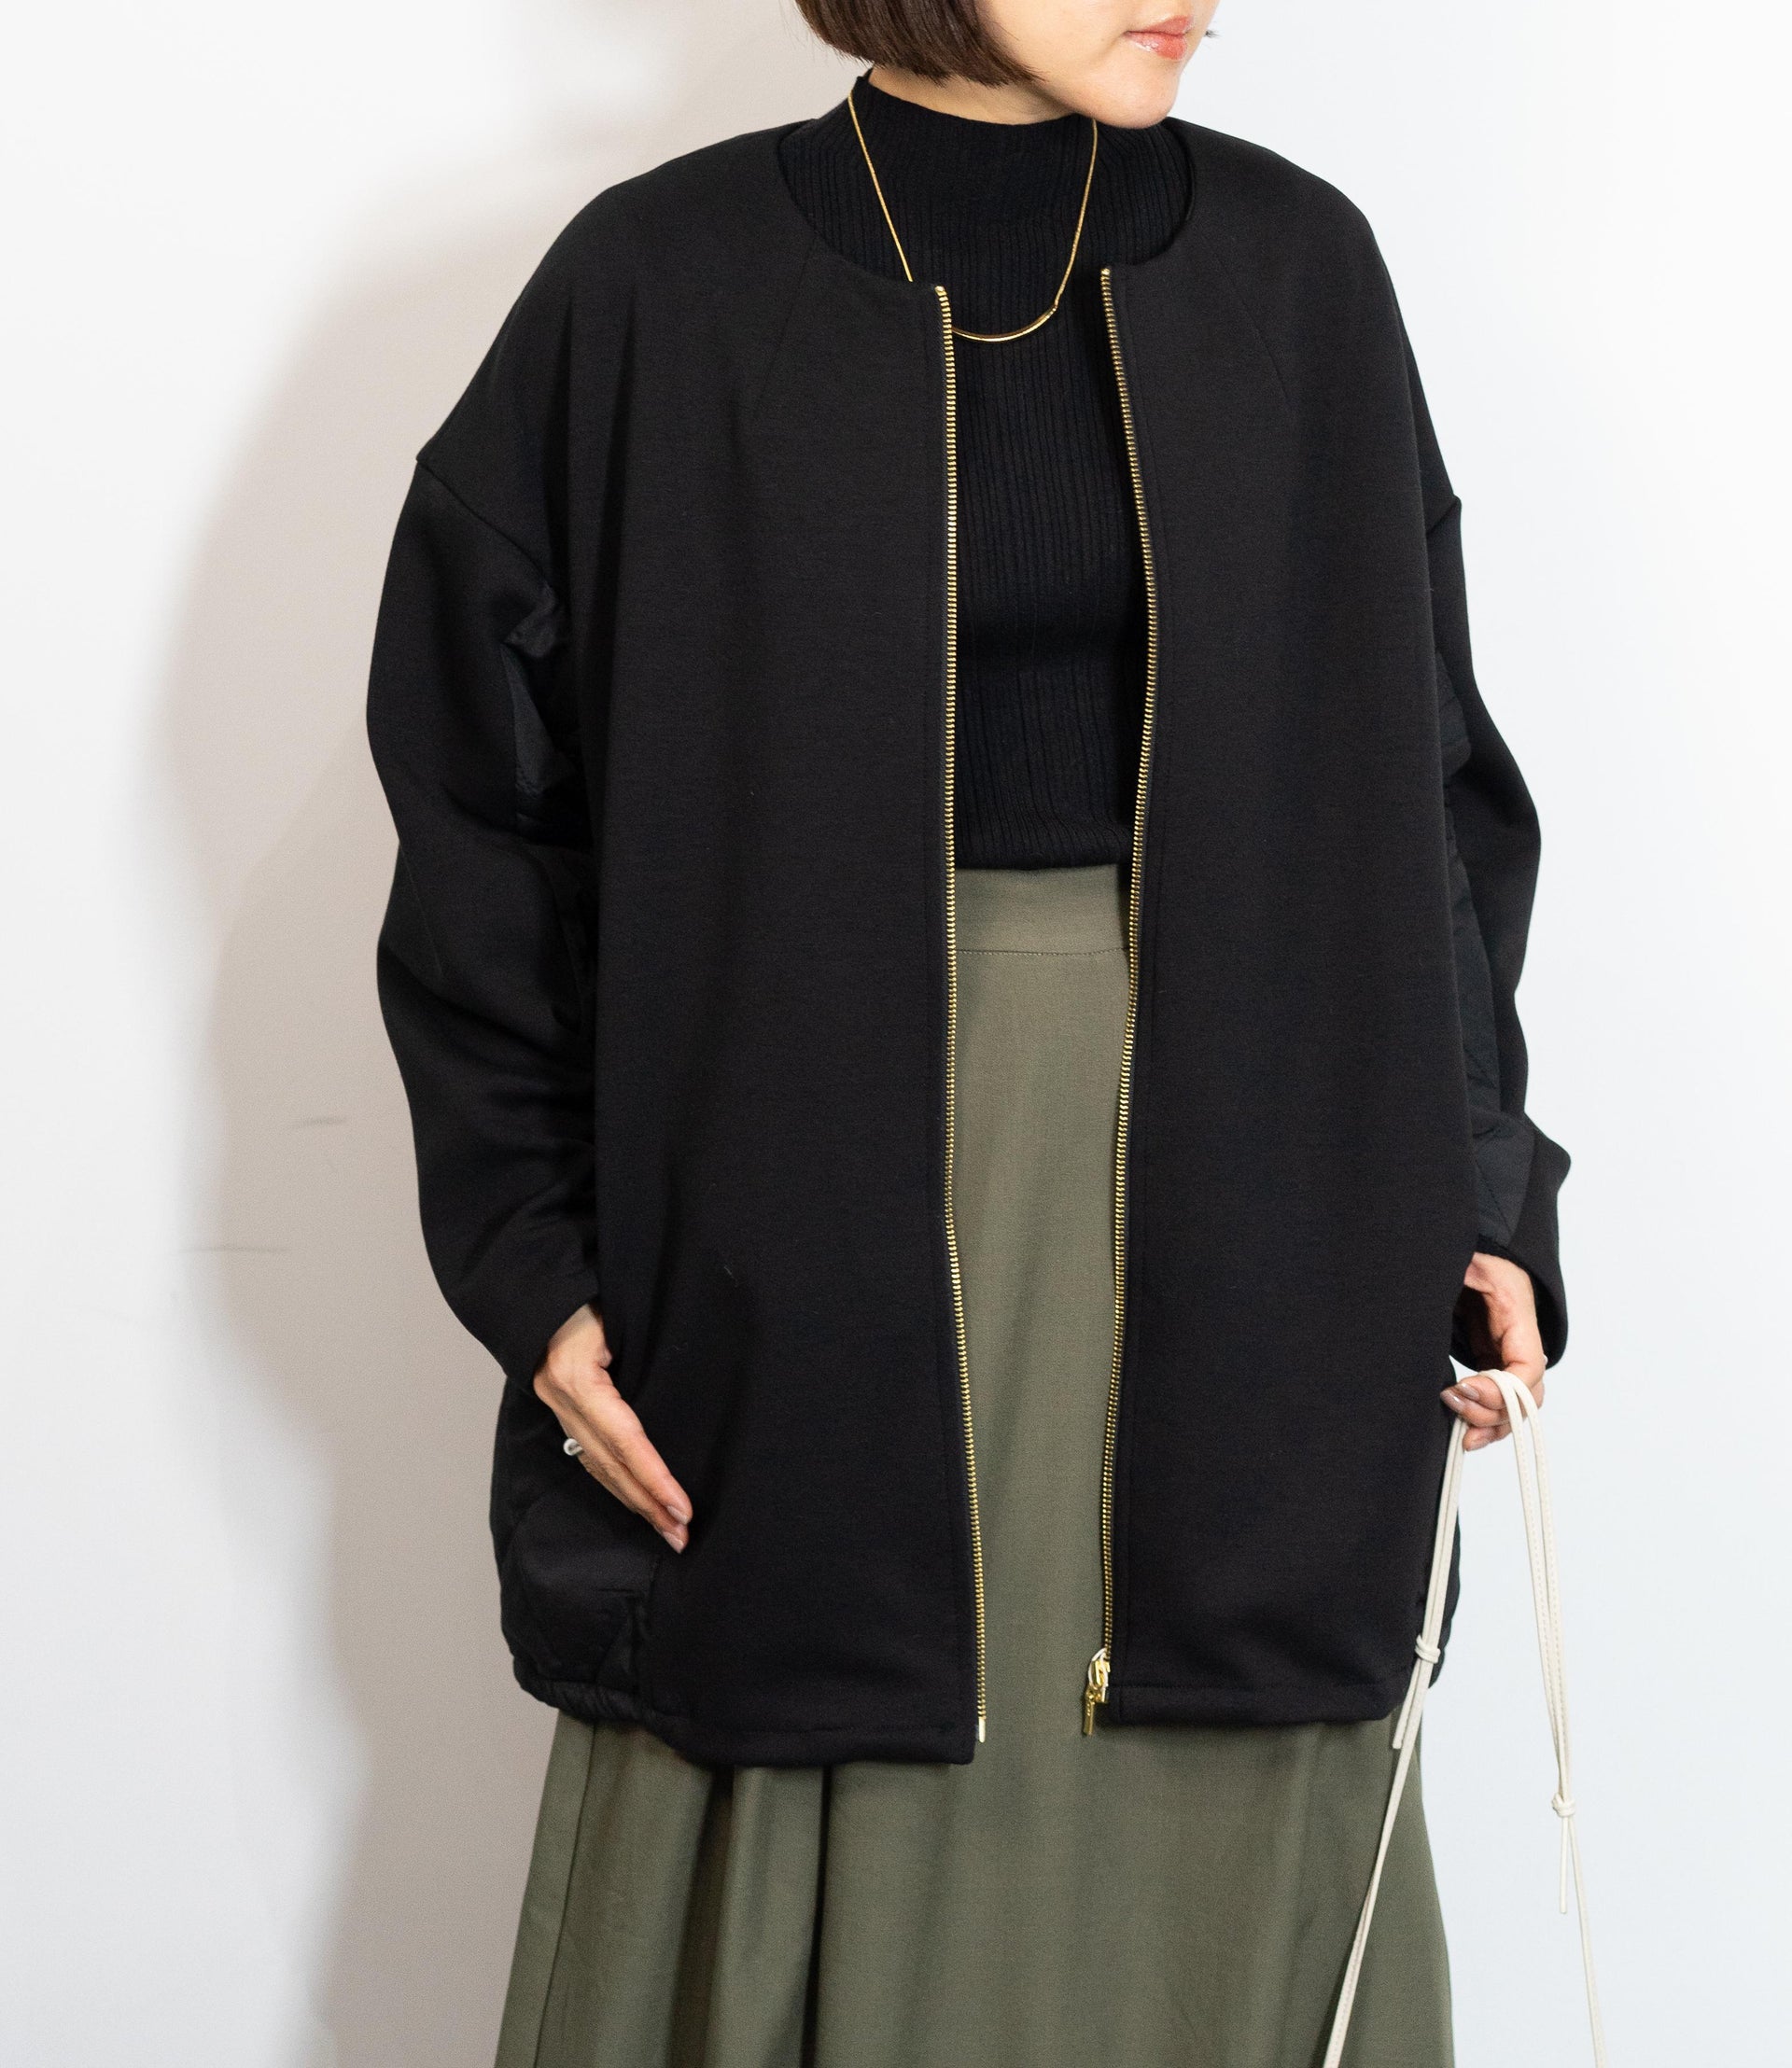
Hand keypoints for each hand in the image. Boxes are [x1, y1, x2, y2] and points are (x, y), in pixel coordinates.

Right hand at [534, 1303, 692, 1550]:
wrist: (543, 1288)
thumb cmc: (591, 1294)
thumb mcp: (617, 1315)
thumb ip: (644, 1350)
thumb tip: (688, 1391)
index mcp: (578, 1378)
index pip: (625, 1440)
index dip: (655, 1478)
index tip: (683, 1509)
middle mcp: (563, 1400)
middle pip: (611, 1465)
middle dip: (648, 1504)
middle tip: (681, 1536)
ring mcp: (558, 1408)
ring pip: (598, 1466)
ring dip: (634, 1500)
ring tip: (666, 1528)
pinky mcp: (562, 1411)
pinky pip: (590, 1455)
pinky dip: (616, 1481)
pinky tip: (638, 1499)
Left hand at [1441, 1252, 1545, 1450]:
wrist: (1469, 1242)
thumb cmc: (1467, 1246)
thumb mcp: (1455, 1258)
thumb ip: (1445, 1278)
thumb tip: (1417, 1298)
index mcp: (1516, 1311)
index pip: (1527, 1366)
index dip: (1502, 1389)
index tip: (1465, 1387)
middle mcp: (1518, 1338)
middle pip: (1526, 1394)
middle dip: (1493, 1410)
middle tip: (1453, 1402)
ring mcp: (1505, 1350)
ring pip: (1515, 1404)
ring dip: (1491, 1424)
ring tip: (1461, 1433)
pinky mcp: (1489, 1355)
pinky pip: (1499, 1398)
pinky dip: (1486, 1419)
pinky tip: (1466, 1434)